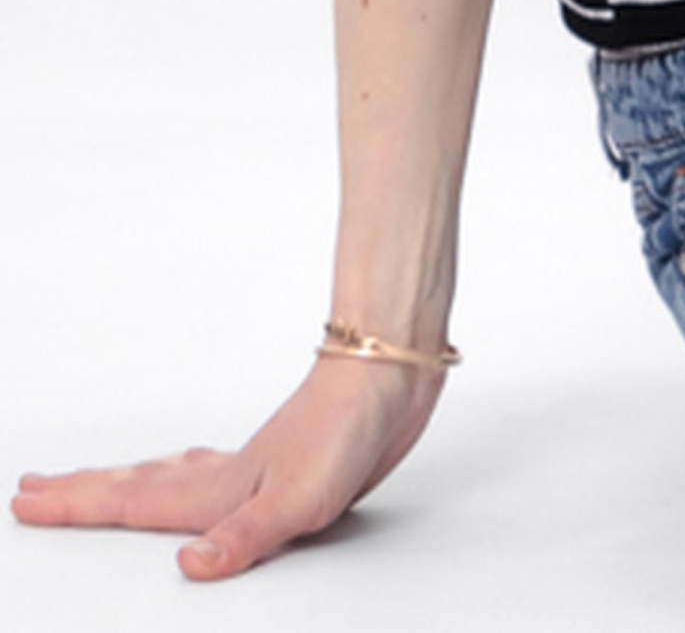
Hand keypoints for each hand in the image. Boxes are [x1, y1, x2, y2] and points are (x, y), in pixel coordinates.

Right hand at [11, 352, 445, 579]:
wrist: (390, 374)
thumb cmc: (347, 429)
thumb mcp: (296, 499)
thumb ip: (242, 537)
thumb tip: (188, 567)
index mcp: (217, 489)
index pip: (131, 502)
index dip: (78, 505)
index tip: (25, 500)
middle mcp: (226, 477)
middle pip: (138, 484)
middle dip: (85, 491)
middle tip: (35, 488)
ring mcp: (254, 467)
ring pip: (173, 477)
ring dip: (129, 482)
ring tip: (99, 484)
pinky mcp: (284, 465)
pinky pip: (215, 475)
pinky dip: (188, 479)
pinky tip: (203, 484)